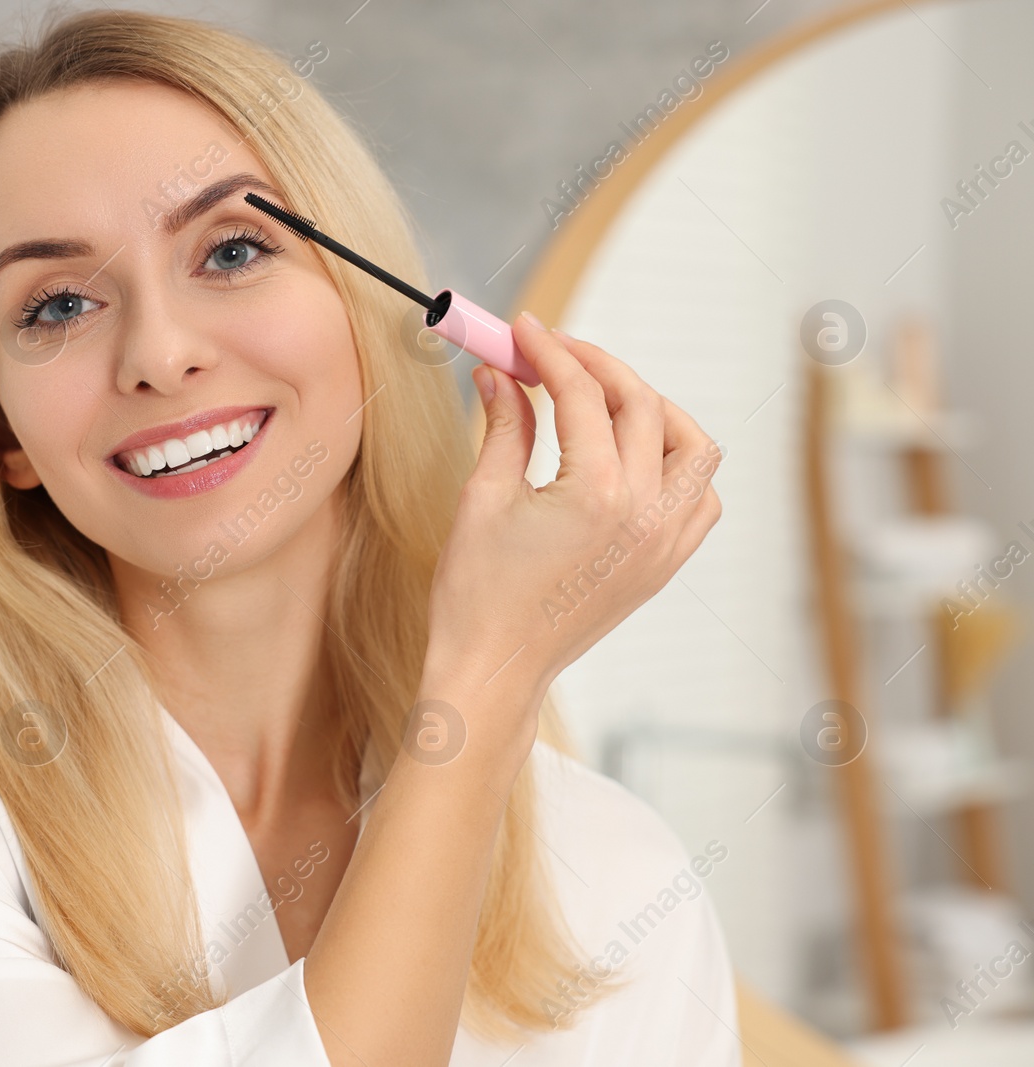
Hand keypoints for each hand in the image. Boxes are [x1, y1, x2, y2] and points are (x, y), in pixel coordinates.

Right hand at [424, 313, 722, 717]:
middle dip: (594, 366)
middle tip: (551, 352)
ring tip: (602, 398)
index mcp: (596, 493)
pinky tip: (634, 457)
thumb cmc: (476, 596)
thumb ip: (503, 425)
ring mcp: (664, 541)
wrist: (495, 669)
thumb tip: (499, 372)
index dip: (548, 350)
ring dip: (651, 408)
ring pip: (691, 444)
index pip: (580, 392)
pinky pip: (699, 496)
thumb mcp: (482, 498)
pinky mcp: (665, 563)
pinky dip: (677, 463)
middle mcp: (645, 513)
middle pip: (640, 403)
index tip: (522, 330)